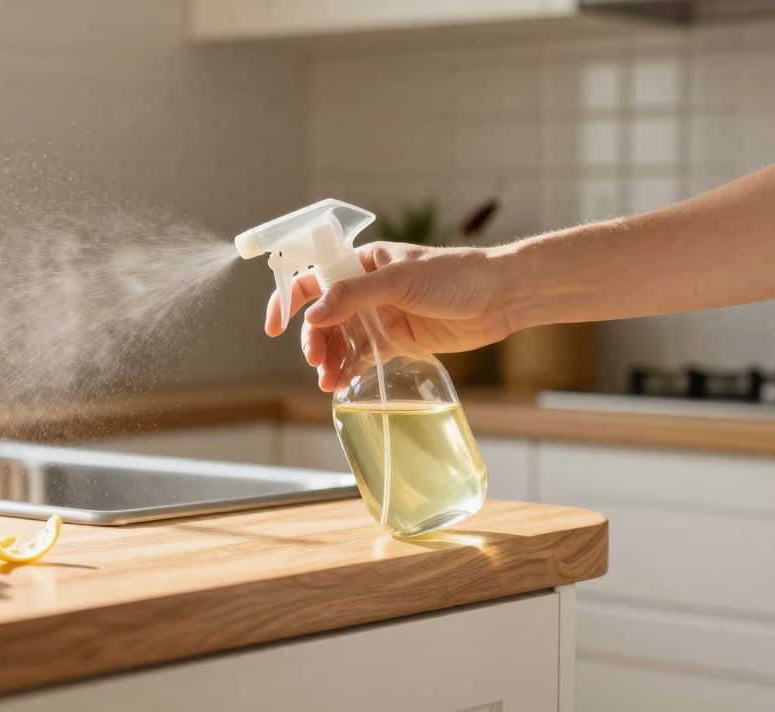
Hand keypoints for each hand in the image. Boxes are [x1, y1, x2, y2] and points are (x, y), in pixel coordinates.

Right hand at [265, 242, 512, 391]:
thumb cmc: (455, 276)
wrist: (500, 297)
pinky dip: (349, 370)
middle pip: (323, 316)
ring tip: (328, 382)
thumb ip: (355, 296)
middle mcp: (367, 289)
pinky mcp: (397, 340)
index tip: (274, 327)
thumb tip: (313, 314)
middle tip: (317, 360)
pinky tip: (341, 385)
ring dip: (329, 360)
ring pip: (341, 340)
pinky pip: (363, 357)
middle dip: (314, 339)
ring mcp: (381, 316)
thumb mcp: (401, 280)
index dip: (288, 300)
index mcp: (363, 263)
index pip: (312, 278)